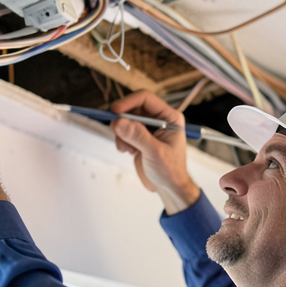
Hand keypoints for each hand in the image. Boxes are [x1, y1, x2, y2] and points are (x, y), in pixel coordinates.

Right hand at [109, 91, 200, 214]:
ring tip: (128, 148)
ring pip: (125, 120)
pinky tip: (129, 151)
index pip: (145, 99)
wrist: (168, 187)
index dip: (128, 103)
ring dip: (121, 133)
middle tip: (115, 130)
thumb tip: (119, 122)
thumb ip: (137, 136)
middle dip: (122, 120)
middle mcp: (159, 119)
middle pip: (133, 108)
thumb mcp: (155, 152)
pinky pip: (123, 131)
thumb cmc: (171, 171)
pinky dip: (121, 140)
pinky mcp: (139, 138)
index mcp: (169, 117)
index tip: (114, 112)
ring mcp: (148, 128)